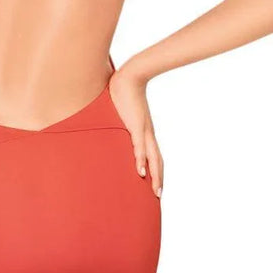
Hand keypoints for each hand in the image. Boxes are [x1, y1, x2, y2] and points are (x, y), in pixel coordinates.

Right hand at [108, 65, 163, 197]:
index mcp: (146, 131)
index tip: (156, 184)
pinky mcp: (136, 125)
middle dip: (159, 178)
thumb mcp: (124, 111)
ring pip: (153, 157)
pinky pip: (139, 146)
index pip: (154, 155)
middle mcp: (148, 133)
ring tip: (156, 191)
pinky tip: (141, 172)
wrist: (131, 76)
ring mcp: (143, 130)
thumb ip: (120, 119)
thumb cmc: (125, 92)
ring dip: (155, 175)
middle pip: (157, 160)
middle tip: (159, 196)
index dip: (156, 170)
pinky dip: (141, 160)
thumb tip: (113, 120)